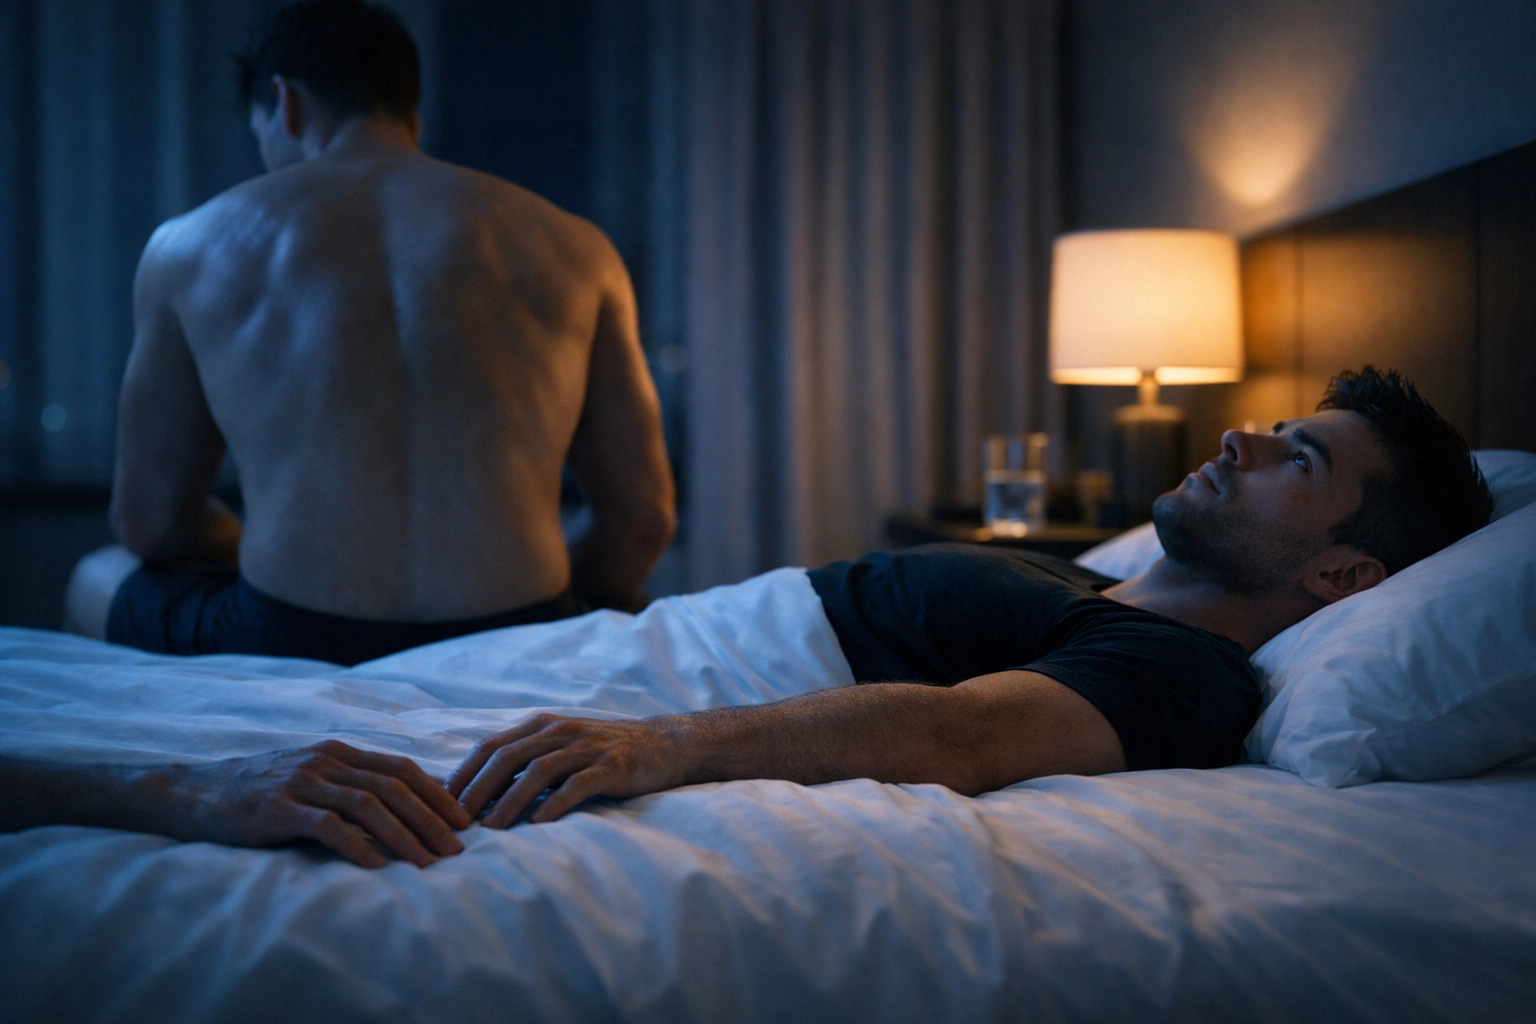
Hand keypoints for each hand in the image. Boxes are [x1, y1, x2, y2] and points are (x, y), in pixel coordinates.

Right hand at [168, 741, 471, 867]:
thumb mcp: (311, 779)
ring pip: (367, 805)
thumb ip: (350, 787)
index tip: (463, 820)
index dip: (437, 793)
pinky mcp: (277, 808)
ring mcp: (302, 782)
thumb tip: (401, 813)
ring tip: (427, 864)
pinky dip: (356, 845)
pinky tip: (376, 866)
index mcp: (339, 753)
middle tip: (457, 848)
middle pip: (393, 786)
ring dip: (404, 835)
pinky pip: (326, 825)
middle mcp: (326, 761)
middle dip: (431, 818)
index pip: (401, 769)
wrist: (193, 793)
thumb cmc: (260, 792)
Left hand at [446, 715, 690, 827]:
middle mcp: (559, 731)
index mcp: (541, 725)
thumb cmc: (604, 753)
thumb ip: (526, 763)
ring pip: (538, 770)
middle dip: (476, 789)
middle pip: (506, 756)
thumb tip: (480, 796)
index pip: (490, 746)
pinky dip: (555, 802)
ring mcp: (586, 747)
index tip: (440, 805)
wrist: (664, 744)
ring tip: (492, 828)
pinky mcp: (611, 766)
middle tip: (456, 820)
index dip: (463, 774)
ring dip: (510, 799)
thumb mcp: (562, 748)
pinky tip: (540, 823)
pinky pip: (577, 784)